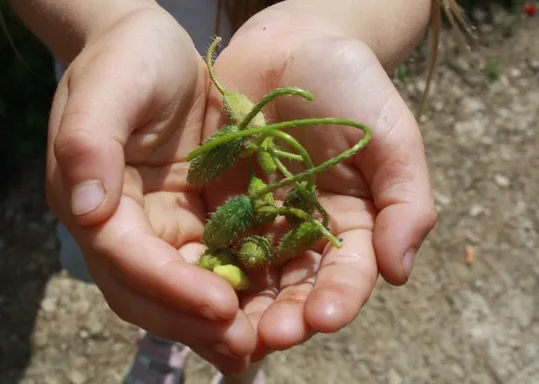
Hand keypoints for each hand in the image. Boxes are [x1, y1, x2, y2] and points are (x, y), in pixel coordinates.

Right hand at [45, 8, 256, 368]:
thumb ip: (88, 141)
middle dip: (193, 321)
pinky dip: (234, 295)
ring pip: (178, 291)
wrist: (154, 50)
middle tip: (245, 347)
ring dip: (214, 325)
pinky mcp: (192, 220)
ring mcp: (156, 227)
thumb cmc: (127, 57)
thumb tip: (85, 210)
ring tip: (257, 351)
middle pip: (148, 291)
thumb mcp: (109, 84)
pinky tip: (264, 318)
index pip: (125, 256)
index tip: (219, 305)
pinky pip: (211, 267)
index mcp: (92, 198)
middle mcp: (120, 224)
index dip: (168, 285)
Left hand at [201, 8, 436, 364]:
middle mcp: (304, 231)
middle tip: (269, 336)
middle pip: (295, 287)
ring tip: (231, 329)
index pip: (347, 274)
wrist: (293, 43)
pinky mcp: (221, 202)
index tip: (324, 318)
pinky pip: (213, 241)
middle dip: (285, 315)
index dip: (338, 298)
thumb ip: (406, 201)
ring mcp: (260, 219)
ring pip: (251, 275)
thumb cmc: (351, 85)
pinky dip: (207, 268)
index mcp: (351, 223)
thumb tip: (399, 272)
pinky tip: (195, 287)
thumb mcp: (392, 136)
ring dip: (243, 306)